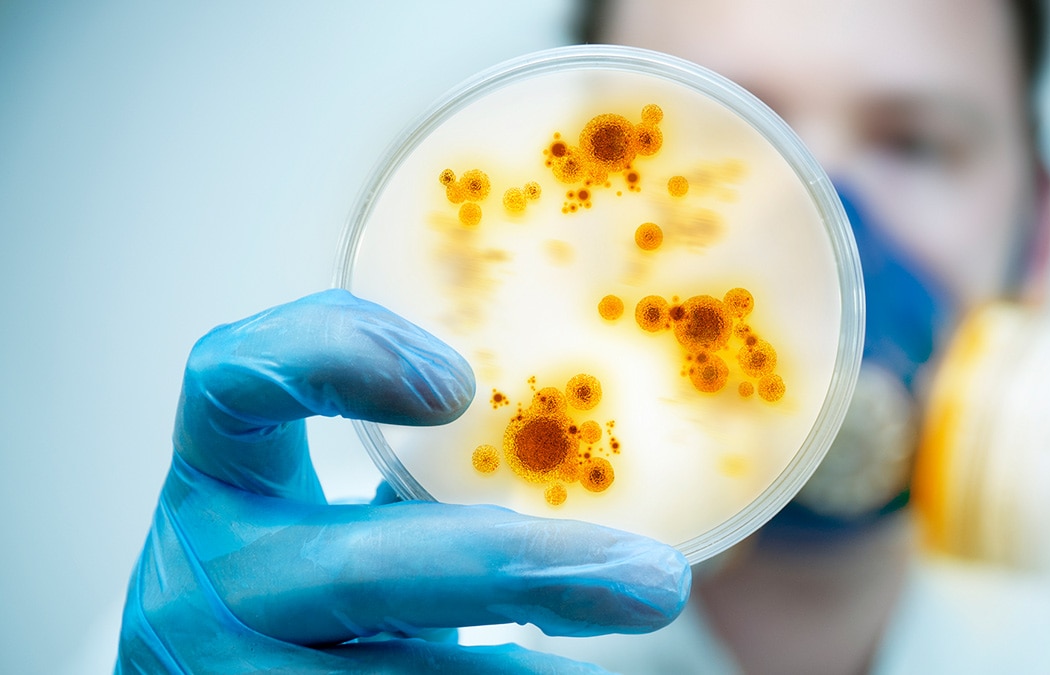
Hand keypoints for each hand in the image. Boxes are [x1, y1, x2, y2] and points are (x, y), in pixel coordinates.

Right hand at [116, 289, 690, 672]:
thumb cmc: (304, 590)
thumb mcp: (329, 521)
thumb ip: (415, 489)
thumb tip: (591, 442)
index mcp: (221, 481)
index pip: (232, 382)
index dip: (334, 358)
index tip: (458, 386)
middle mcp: (208, 580)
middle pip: (361, 570)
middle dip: (514, 571)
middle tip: (651, 579)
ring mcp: (227, 672)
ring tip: (629, 629)